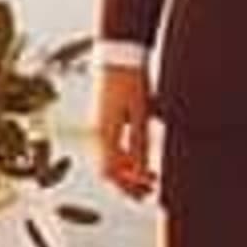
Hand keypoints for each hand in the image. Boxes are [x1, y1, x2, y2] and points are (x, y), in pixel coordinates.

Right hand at [94, 61, 154, 201]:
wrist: (118, 54)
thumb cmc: (131, 81)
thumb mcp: (141, 112)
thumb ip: (140, 143)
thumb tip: (142, 171)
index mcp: (104, 133)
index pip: (109, 172)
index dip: (126, 186)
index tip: (147, 191)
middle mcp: (96, 133)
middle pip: (106, 170)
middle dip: (127, 184)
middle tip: (150, 192)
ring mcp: (97, 126)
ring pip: (107, 160)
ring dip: (126, 173)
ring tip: (149, 178)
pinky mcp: (103, 120)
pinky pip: (109, 149)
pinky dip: (123, 160)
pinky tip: (140, 159)